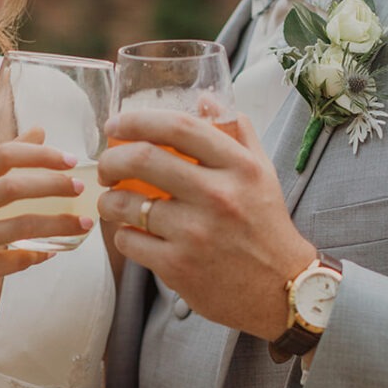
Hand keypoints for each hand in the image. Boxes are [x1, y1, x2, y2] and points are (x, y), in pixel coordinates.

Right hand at [0, 129, 89, 322]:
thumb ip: (1, 162)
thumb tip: (39, 131)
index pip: (2, 156)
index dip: (40, 154)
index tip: (70, 159)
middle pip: (12, 187)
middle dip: (53, 185)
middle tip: (80, 188)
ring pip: (20, 227)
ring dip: (59, 224)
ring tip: (84, 223)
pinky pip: (16, 260)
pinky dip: (39, 255)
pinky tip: (54, 251)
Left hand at [97, 109, 315, 335]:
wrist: (281, 289)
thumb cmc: (266, 226)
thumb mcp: (261, 173)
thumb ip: (236, 132)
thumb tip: (204, 98)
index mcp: (239, 167)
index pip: (179, 127)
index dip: (138, 119)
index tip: (115, 124)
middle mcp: (218, 196)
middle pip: (142, 159)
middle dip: (110, 159)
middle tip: (105, 167)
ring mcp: (196, 233)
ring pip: (126, 203)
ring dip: (108, 200)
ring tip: (111, 201)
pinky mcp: (179, 267)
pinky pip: (129, 240)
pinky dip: (122, 234)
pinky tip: (131, 233)